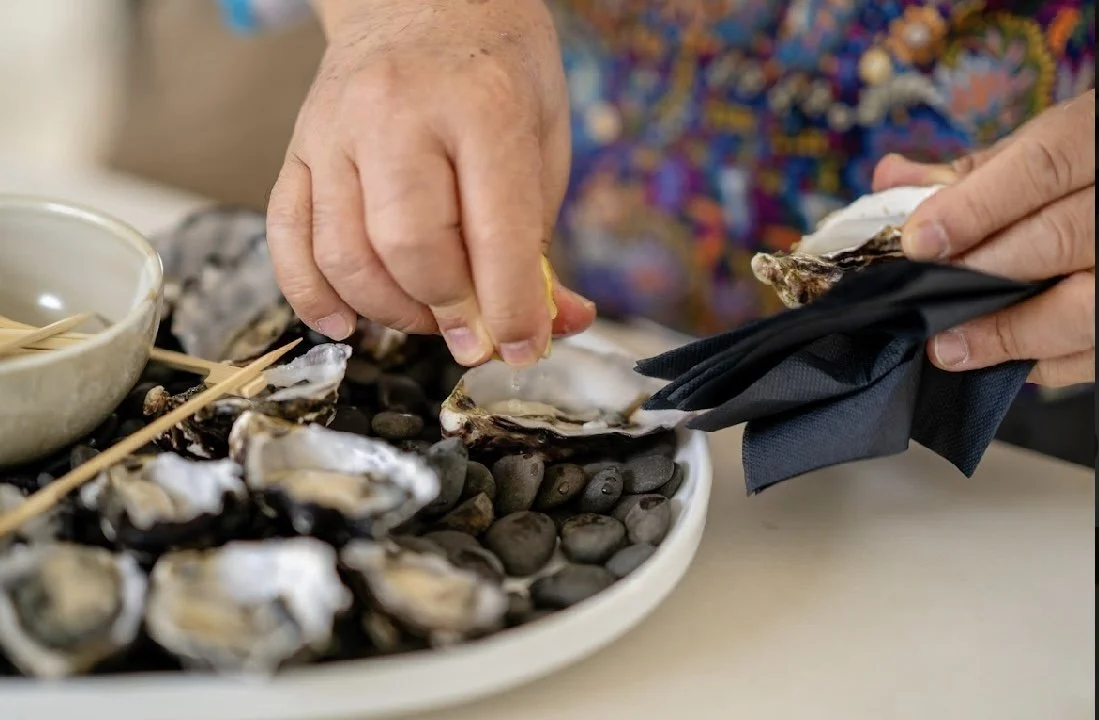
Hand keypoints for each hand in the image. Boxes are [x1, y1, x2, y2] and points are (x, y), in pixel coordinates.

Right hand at [266, 0, 595, 367]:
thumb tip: (552, 324)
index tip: (523, 347)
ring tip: (428, 316)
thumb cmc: (494, 69)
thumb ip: (540, 234)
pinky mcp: (299, 148)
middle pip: (410, 248)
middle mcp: (397, 112)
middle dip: (449, 313)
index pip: (494, 231)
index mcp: (481, 104)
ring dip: (390, 311)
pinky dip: (311, 295)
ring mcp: (336, 129)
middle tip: (474, 332)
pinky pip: (288, 237)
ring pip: (344, 254)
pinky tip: (346, 322)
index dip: (510, 308)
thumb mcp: (543, 137)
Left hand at [872, 89, 1094, 386]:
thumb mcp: (1039, 150)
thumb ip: (972, 172)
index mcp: (1098, 138)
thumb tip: (892, 179)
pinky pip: (1096, 350)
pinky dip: (1046, 361)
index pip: (1040, 169)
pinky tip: (1002, 359)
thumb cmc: (1083, 169)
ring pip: (1084, 306)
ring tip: (949, 347)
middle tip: (923, 298)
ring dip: (1008, 332)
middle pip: (1059, 239)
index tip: (919, 242)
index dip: (974, 208)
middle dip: (981, 273)